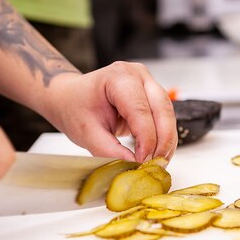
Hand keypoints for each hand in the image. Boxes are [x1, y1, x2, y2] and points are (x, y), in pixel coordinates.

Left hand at [42, 62, 177, 162]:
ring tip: (158, 163)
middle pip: (162, 109)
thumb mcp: (87, 133)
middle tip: (156, 165)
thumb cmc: (76, 108)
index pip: (140, 110)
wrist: (71, 98)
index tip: (142, 161)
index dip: (146, 138)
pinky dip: (164, 137)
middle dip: (162, 140)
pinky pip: (165, 117)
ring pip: (168, 114)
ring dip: (166, 141)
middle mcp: (138, 75)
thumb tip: (133, 165)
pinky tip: (158, 154)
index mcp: (118, 76)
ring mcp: (148, 83)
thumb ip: (109, 150)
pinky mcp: (152, 96)